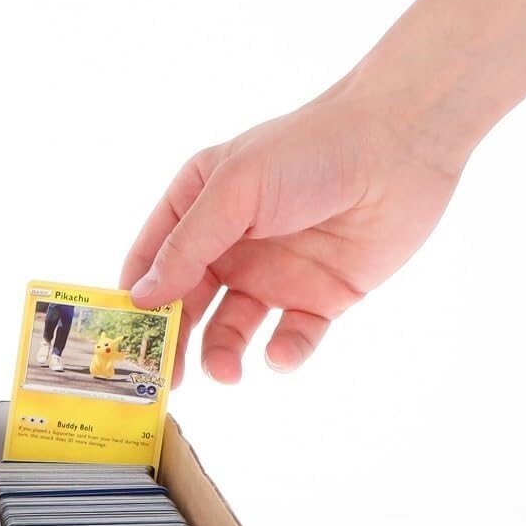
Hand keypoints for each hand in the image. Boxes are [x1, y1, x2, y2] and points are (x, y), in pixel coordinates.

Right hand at [120, 81, 464, 383]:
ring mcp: (273, 274)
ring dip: (222, 354)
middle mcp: (229, 246)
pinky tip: (279, 354)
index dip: (137, 299)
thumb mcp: (233, 190)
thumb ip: (186, 246)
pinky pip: (293, 337)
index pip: (153, 262)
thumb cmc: (308, 151)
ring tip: (225, 372)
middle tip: (167, 379)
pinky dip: (283, 352)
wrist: (401, 146)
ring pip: (233, 329)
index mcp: (198, 208)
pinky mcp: (318, 298)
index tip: (124, 337)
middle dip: (175, 341)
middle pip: (188, 305)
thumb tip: (141, 296)